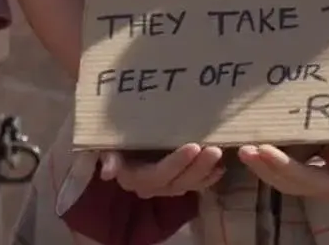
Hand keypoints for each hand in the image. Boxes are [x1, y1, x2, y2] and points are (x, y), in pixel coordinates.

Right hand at [98, 145, 226, 198]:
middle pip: (177, 181)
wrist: (120, 146)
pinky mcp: (177, 183)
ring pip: (189, 184)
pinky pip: (196, 185)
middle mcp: (151, 187)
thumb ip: (109, 157)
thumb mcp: (108, 146)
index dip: (177, 163)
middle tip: (214, 149)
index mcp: (134, 178)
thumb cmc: (115, 141)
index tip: (193, 147)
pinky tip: (220, 166)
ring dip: (206, 171)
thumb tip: (107, 173)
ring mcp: (166, 187)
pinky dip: (209, 177)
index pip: (158, 174)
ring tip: (219, 153)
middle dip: (198, 166)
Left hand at [237, 139, 328, 200]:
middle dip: (265, 168)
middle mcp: (326, 188)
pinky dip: (268, 161)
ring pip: (283, 180)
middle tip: (244, 149)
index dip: (283, 166)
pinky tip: (253, 145)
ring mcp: (315, 181)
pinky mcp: (307, 171)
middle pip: (289, 184)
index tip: (263, 149)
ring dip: (262, 166)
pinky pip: (284, 170)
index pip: (307, 179)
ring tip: (243, 148)